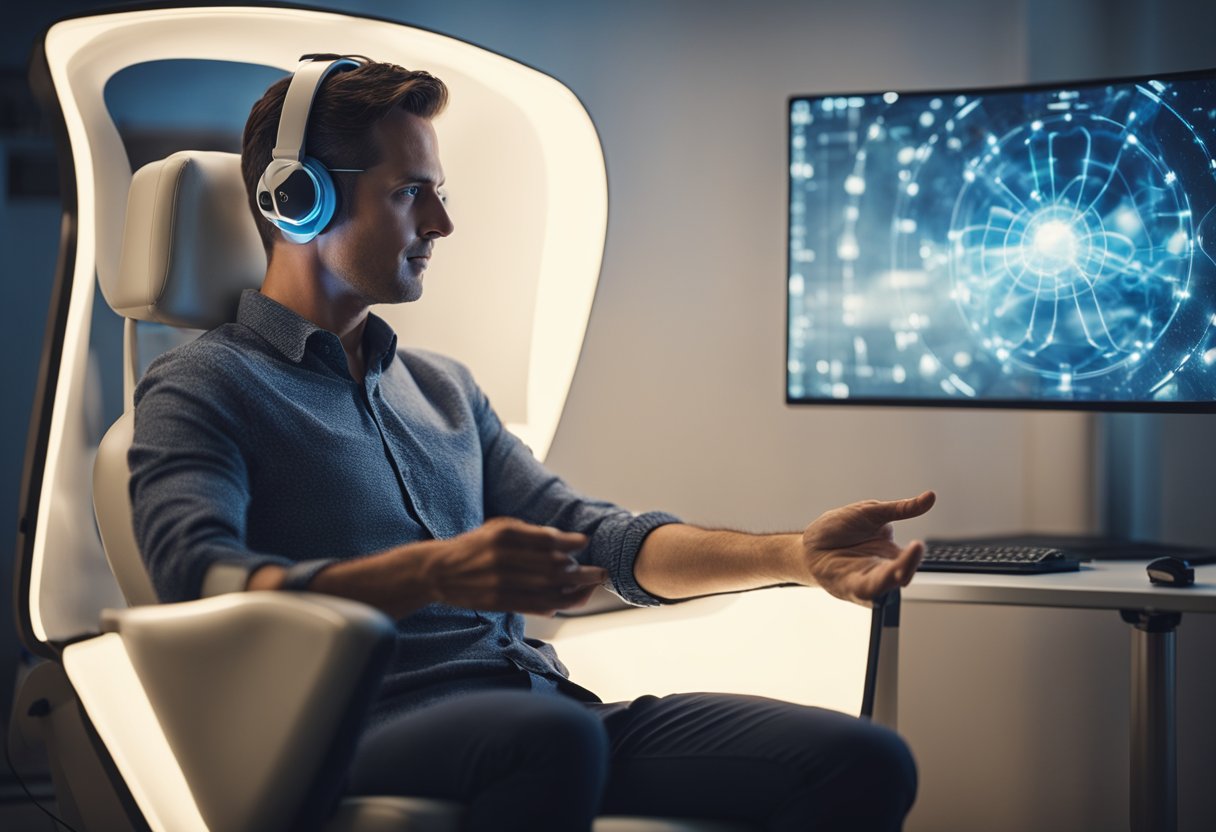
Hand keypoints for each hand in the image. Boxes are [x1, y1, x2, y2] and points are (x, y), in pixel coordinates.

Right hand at [422, 517, 606, 614]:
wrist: (439, 570)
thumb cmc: (476, 545)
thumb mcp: (498, 528)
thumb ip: (530, 533)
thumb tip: (566, 543)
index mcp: (504, 534)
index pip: (546, 539)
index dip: (570, 542)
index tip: (586, 542)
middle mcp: (502, 558)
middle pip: (552, 567)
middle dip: (582, 572)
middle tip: (602, 572)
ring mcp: (500, 582)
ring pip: (546, 589)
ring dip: (574, 591)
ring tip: (592, 588)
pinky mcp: (498, 601)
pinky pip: (533, 605)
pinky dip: (555, 604)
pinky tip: (568, 600)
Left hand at [799, 491, 935, 604]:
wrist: (810, 542)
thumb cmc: (838, 529)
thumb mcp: (870, 512)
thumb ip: (900, 509)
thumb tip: (930, 497)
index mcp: (889, 554)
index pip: (909, 559)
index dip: (914, 555)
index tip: (918, 545)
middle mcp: (881, 569)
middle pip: (901, 575)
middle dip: (907, 567)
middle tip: (910, 556)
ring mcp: (866, 581)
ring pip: (885, 587)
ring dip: (892, 580)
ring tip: (898, 571)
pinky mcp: (849, 588)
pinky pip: (864, 594)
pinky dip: (871, 592)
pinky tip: (875, 588)